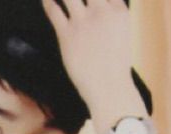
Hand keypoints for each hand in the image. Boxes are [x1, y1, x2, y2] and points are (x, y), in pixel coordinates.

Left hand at [42, 0, 146, 125]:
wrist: (109, 88)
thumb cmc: (116, 67)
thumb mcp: (123, 35)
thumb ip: (113, 16)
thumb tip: (102, 10)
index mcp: (119, 10)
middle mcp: (101, 10)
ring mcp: (83, 22)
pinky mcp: (67, 35)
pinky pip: (53, 10)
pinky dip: (47, 2)